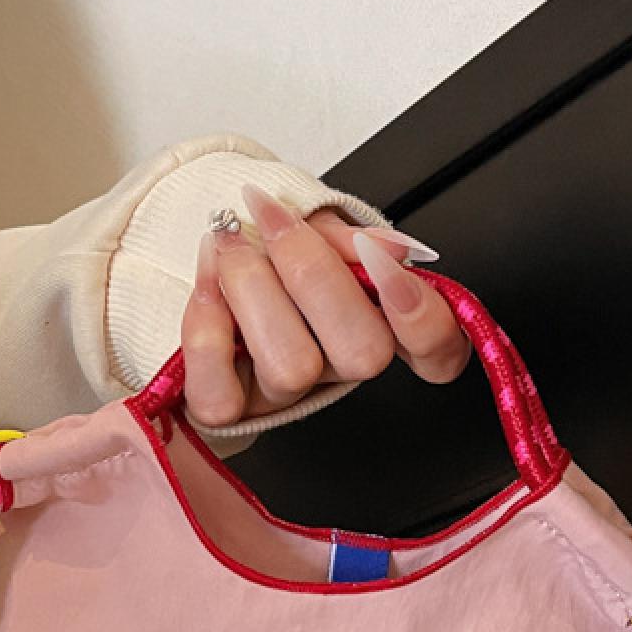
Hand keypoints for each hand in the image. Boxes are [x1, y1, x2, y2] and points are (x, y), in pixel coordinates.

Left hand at [179, 181, 471, 426]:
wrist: (194, 264)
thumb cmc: (257, 248)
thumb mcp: (309, 225)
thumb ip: (345, 237)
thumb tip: (389, 250)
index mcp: (369, 320)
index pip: (437, 350)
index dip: (427, 319)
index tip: (388, 259)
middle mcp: (333, 367)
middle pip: (364, 353)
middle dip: (315, 272)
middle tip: (271, 220)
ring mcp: (280, 395)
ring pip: (292, 368)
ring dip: (252, 287)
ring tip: (227, 240)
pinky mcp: (225, 410)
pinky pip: (221, 395)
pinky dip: (207, 327)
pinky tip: (206, 283)